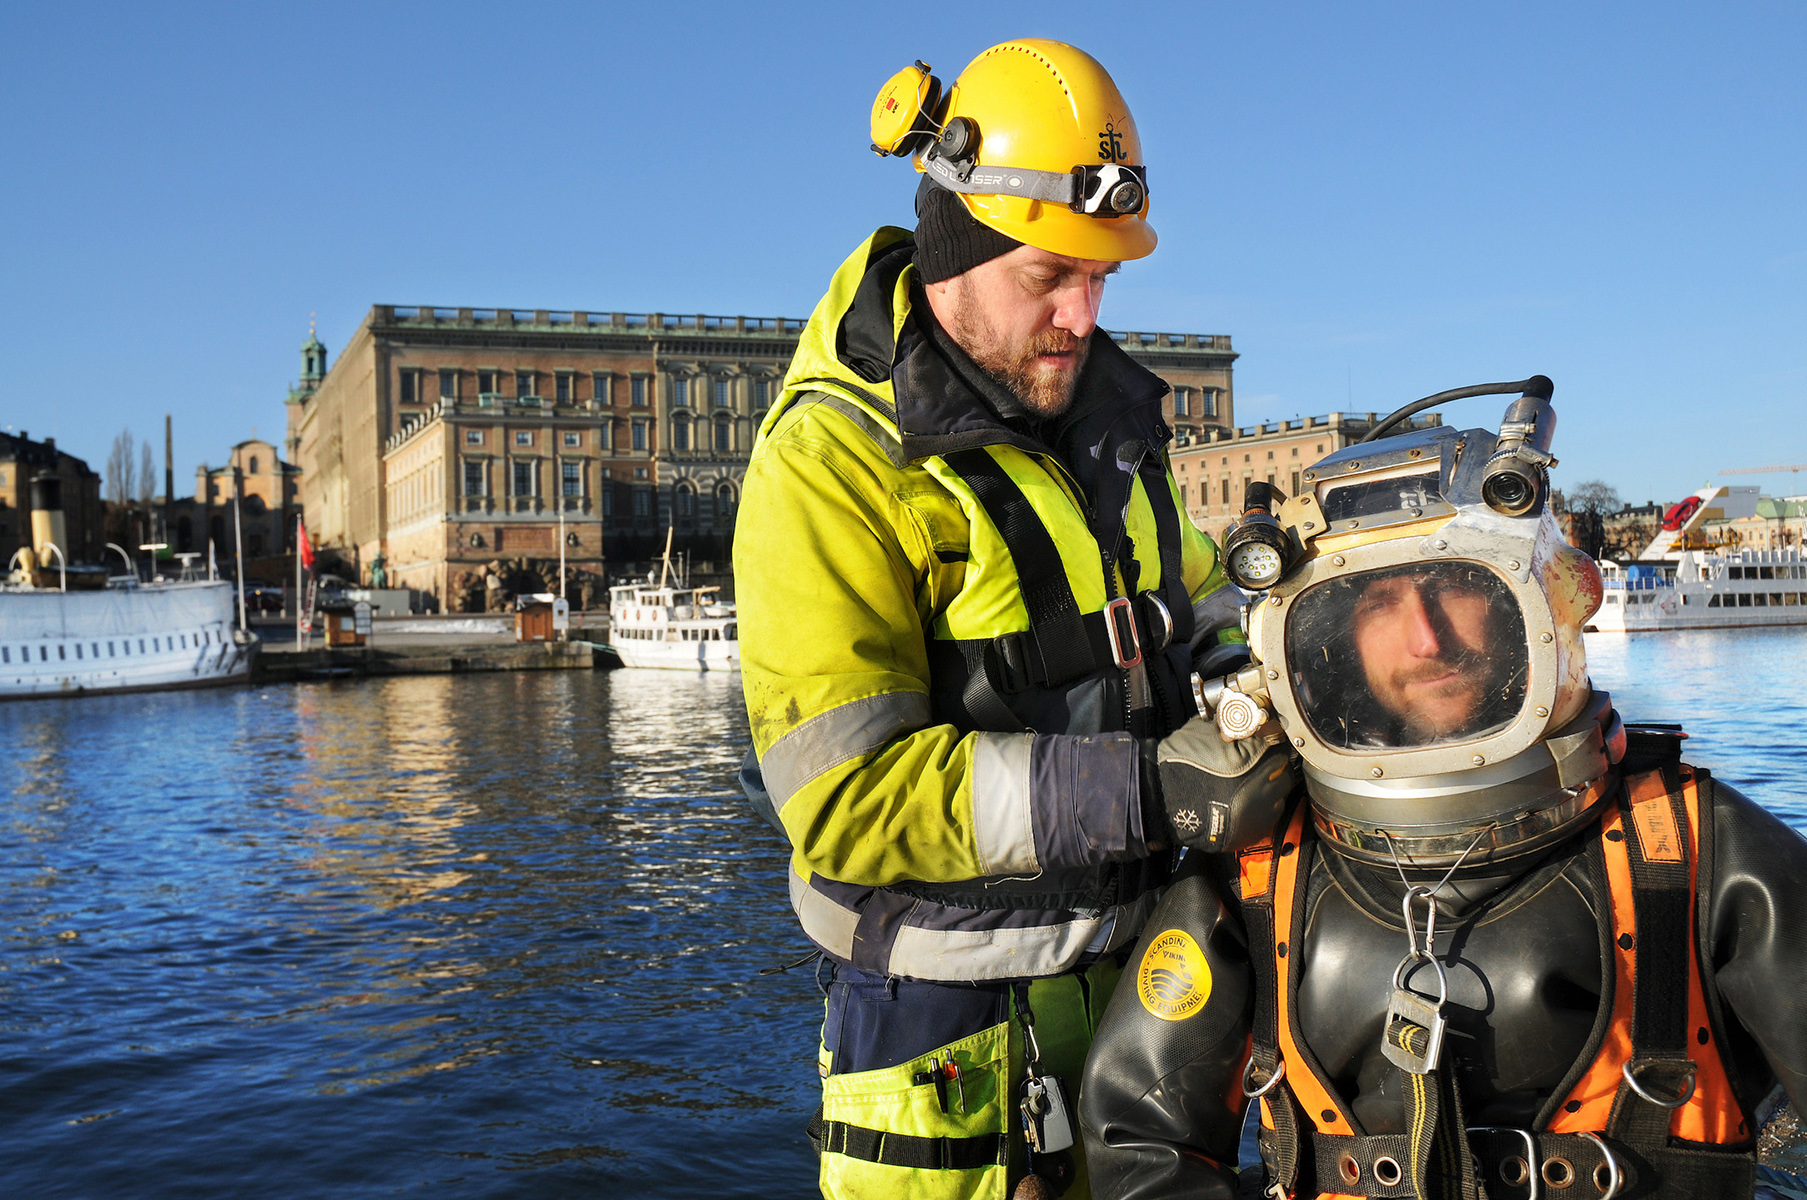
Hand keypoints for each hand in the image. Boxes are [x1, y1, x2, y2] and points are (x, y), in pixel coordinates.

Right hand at [1148, 717, 1297, 852]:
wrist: (1160, 803)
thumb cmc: (1178, 767)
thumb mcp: (1201, 731)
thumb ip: (1227, 723)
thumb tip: (1239, 715)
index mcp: (1255, 757)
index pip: (1279, 744)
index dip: (1270, 740)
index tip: (1264, 741)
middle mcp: (1264, 785)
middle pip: (1284, 770)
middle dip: (1274, 764)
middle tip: (1259, 761)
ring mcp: (1261, 811)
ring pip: (1280, 795)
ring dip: (1270, 787)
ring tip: (1249, 783)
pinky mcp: (1254, 831)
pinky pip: (1268, 816)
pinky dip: (1261, 808)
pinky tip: (1244, 802)